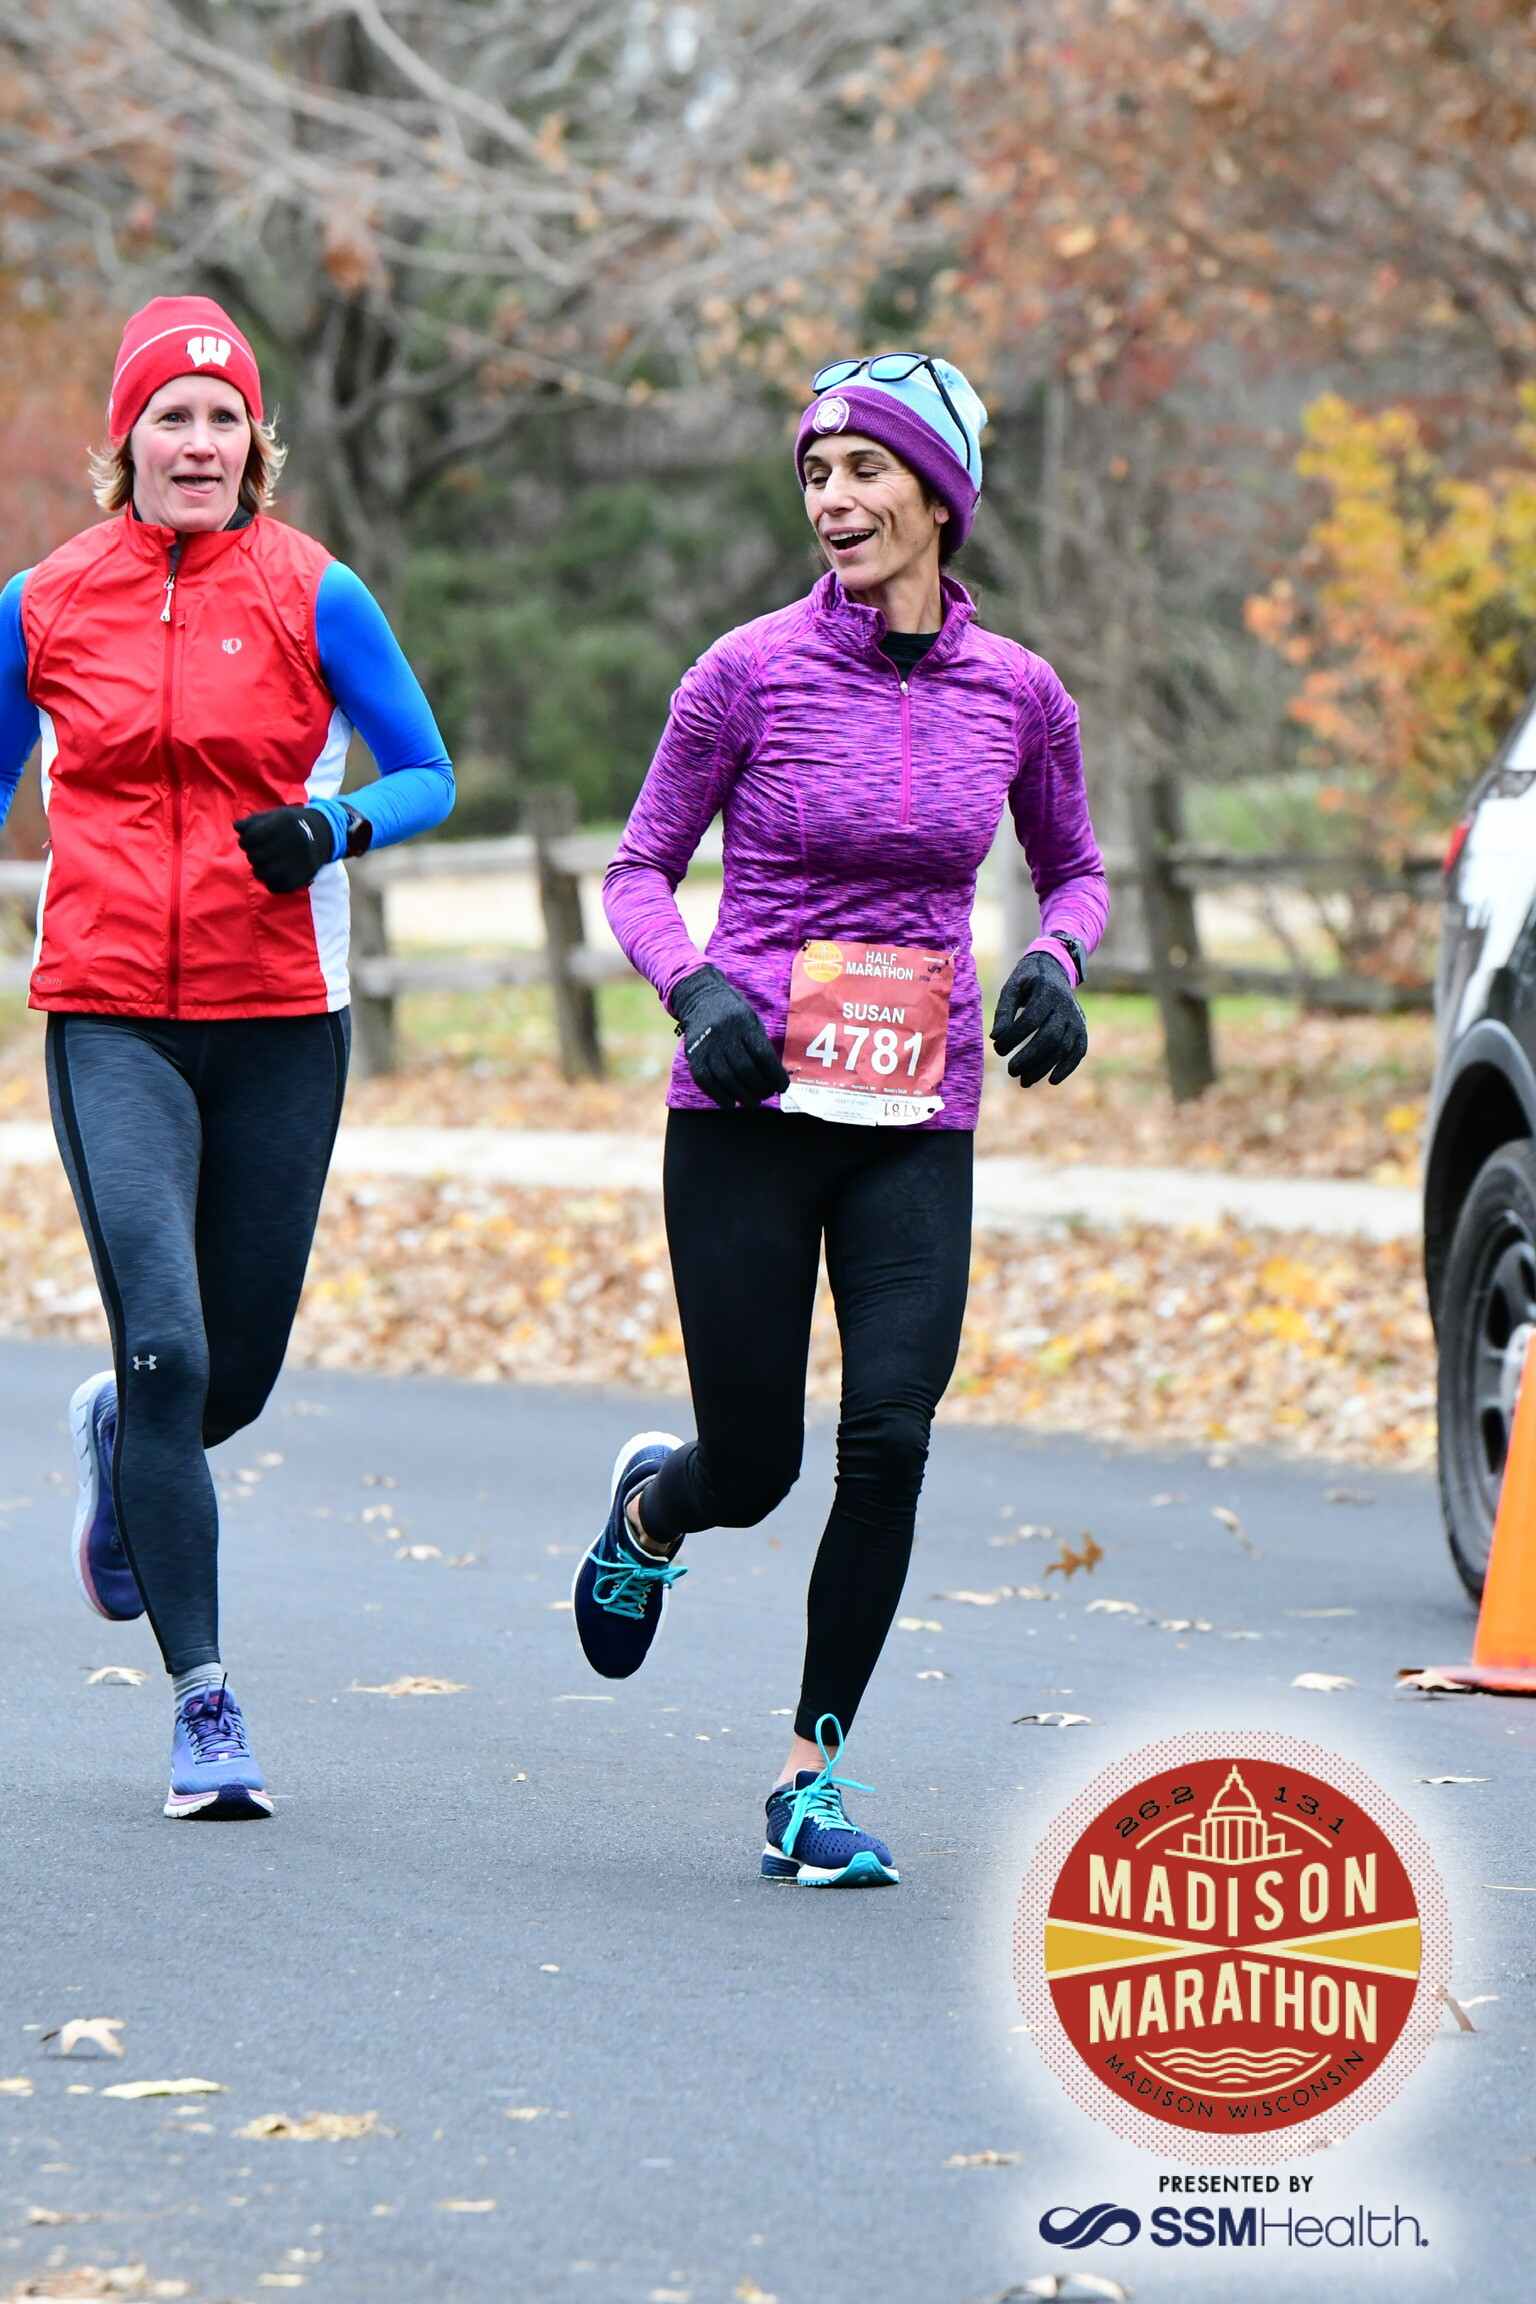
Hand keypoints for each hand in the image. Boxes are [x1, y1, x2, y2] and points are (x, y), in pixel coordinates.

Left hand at [234, 805, 335, 893]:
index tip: (248, 842)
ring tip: (265, 865)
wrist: (323, 835)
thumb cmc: (291, 824)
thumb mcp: (274, 815)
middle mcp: (292, 842)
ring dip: (260, 871)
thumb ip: (253, 821)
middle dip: (253, 856)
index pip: (252, 838)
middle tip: (259, 854)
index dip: (245, 841)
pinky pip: (276, 887)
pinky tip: (275, 874)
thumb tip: (237, 827)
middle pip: (256, 857)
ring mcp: (298, 861)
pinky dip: (271, 883)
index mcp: (284, 823)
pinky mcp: (302, 877)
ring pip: (264, 874)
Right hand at [669, 964, 789, 1107]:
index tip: (783, 1087)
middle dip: (760, 1087)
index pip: (763, 1054)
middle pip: (745, 1069)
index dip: (775, 1075)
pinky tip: (730, 1103)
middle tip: (767, 1095)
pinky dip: (718, 1095)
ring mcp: (706, 1044)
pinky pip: (705, 1080)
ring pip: (725, 1078)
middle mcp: (724, 1033)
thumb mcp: (752, 1020)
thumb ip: (761, 1045)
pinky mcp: (693, 1053)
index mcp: (744, 1023)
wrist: (701, 997)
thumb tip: (775, 1077)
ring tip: (753, 1102)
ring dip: (742, 1095)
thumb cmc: (733, 1013)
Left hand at [991, 950, 1087, 1086]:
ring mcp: (1076, 1019)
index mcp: (1046, 991)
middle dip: (1029, 1057)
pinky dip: (1067, 1067)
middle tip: (1011, 1071)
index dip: (1014, 1037)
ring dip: (1044, 1067)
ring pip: (1063, 1048)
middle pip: (1050, 1037)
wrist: (1054, 971)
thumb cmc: (1027, 982)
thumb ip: (1003, 1011)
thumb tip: (996, 1038)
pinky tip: (1051, 1080)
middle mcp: (1065, 1006)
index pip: (1031, 1019)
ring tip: (1023, 1081)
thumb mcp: (1011, 988)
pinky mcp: (1081, 1029)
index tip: (998, 1049)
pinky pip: (1079, 1051)